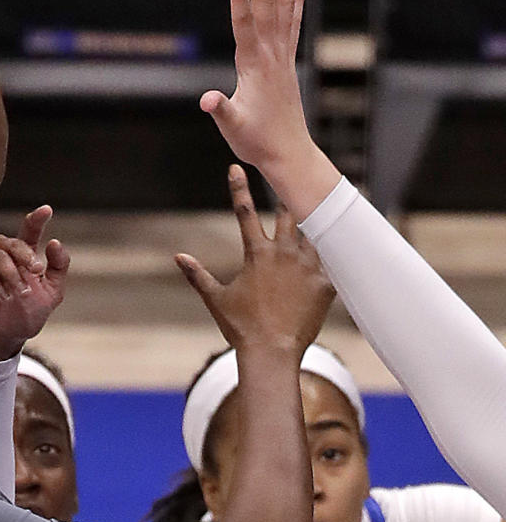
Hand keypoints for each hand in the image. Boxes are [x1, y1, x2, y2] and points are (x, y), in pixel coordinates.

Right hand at [0, 206, 69, 361]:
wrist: (2, 340)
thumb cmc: (25, 317)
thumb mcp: (51, 295)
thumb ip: (57, 268)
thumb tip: (54, 241)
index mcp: (24, 256)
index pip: (30, 232)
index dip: (37, 220)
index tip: (46, 210)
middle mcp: (3, 255)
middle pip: (11, 241)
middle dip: (24, 256)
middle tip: (35, 273)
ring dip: (9, 272)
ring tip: (16, 293)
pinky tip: (0, 296)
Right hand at [176, 165, 332, 354]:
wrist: (273, 354)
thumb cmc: (241, 328)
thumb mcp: (216, 299)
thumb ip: (197, 275)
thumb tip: (177, 257)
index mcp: (257, 254)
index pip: (245, 213)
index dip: (239, 188)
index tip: (236, 168)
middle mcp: (285, 253)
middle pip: (289, 214)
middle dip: (288, 198)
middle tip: (291, 183)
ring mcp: (308, 267)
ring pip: (314, 233)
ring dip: (314, 224)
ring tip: (321, 210)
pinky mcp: (326, 283)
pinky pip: (333, 261)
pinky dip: (333, 253)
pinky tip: (344, 244)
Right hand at [199, 0, 339, 216]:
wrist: (288, 153)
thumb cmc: (257, 142)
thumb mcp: (232, 127)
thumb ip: (220, 110)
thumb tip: (206, 100)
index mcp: (254, 65)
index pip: (246, 23)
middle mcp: (271, 53)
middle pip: (267, 2)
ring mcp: (282, 55)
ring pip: (285, 5)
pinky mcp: (287, 61)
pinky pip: (294, 22)